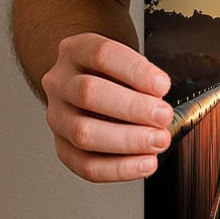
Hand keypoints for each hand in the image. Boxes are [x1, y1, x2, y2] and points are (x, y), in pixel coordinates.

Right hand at [41, 32, 174, 182]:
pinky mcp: (62, 146)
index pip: (102, 55)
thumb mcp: (125, 59)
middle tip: (163, 116)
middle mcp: (59, 82)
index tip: (163, 86)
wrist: (85, 82)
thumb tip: (161, 102)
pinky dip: (119, 168)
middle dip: (132, 108)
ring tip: (158, 141)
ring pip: (83, 132)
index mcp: (76, 50)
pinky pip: (85, 164)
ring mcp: (56, 115)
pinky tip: (145, 163)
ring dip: (127, 140)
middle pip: (88, 93)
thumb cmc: (112, 71)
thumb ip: (142, 76)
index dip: (135, 71)